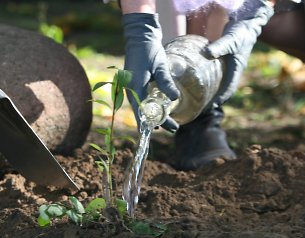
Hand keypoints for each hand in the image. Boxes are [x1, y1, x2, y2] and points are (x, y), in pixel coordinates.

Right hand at [122, 13, 179, 131]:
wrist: (140, 36)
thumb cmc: (149, 50)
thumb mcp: (160, 66)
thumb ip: (166, 82)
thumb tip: (174, 99)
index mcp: (133, 86)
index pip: (140, 111)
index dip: (146, 123)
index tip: (153, 133)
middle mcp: (130, 89)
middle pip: (141, 111)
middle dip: (155, 121)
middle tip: (174, 128)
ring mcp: (130, 86)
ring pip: (141, 106)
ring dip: (153, 115)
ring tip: (168, 123)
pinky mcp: (134, 83)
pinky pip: (141, 100)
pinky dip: (150, 107)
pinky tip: (159, 110)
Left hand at [204, 0, 273, 104]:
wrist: (247, 22)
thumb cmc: (241, 32)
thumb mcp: (230, 39)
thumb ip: (219, 47)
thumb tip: (206, 54)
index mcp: (236, 68)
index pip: (228, 88)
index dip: (220, 99)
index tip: (211, 107)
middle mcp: (233, 69)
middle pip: (223, 88)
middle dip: (214, 98)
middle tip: (202, 107)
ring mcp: (228, 65)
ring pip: (219, 82)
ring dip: (211, 90)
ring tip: (199, 98)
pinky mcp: (223, 59)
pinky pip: (216, 73)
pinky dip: (209, 78)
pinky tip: (199, 81)